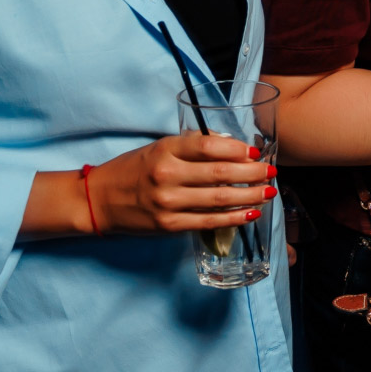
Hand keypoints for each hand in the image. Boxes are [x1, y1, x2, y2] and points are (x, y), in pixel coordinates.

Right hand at [85, 132, 275, 234]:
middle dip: (251, 174)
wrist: (99, 199)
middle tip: (271, 171)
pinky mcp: (169, 225)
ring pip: (218, 198)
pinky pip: (209, 222)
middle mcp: (167, 174)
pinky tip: (250, 214)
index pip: (210, 146)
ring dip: (249, 196)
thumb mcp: (158, 148)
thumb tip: (230, 147)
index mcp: (166, 150)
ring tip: (268, 192)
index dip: (237, 149)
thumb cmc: (132, 170)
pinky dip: (233, 218)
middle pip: (220, 173)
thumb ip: (190, 147)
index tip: (255, 153)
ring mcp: (168, 202)